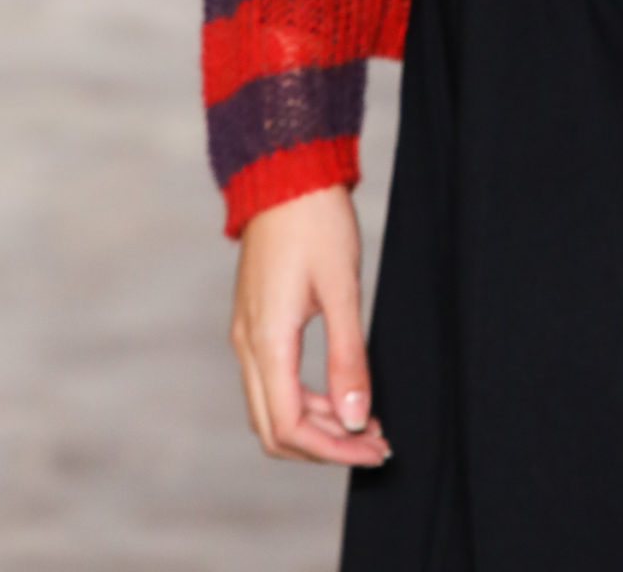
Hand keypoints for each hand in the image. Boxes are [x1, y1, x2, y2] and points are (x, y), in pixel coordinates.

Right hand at [230, 185, 389, 466]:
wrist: (285, 173)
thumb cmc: (316, 221)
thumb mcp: (342, 288)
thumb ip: (348, 357)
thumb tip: (358, 418)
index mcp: (267, 341)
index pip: (290, 427)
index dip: (333, 450)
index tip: (374, 448)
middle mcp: (248, 346)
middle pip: (275, 429)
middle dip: (325, 446)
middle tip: (375, 443)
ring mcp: (247, 335)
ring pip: (272, 408)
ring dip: (317, 425)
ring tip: (366, 421)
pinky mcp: (255, 322)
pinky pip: (272, 382)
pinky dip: (306, 399)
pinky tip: (341, 393)